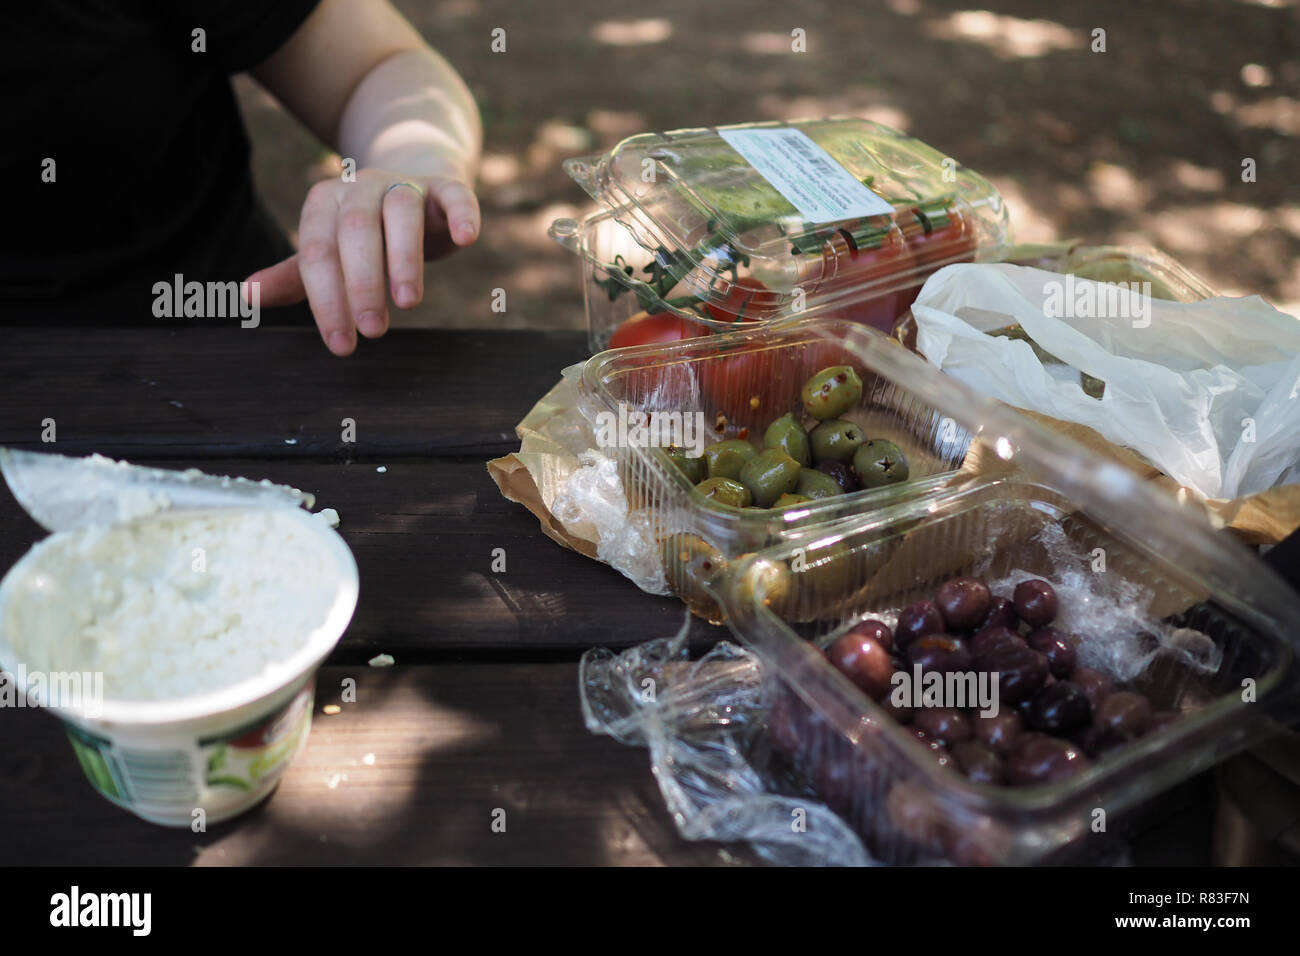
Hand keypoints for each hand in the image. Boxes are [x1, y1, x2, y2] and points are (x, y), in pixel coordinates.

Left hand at [244, 167, 479, 354]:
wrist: (415, 190)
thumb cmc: (367, 234)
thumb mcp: (329, 254)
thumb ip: (294, 276)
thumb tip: (247, 295)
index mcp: (325, 203)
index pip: (318, 253)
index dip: (327, 299)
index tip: (341, 343)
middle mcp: (361, 187)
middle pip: (355, 229)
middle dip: (362, 283)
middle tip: (372, 331)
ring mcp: (405, 184)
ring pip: (401, 211)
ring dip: (404, 258)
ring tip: (408, 303)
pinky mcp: (445, 188)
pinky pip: (454, 195)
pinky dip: (461, 214)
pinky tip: (466, 239)